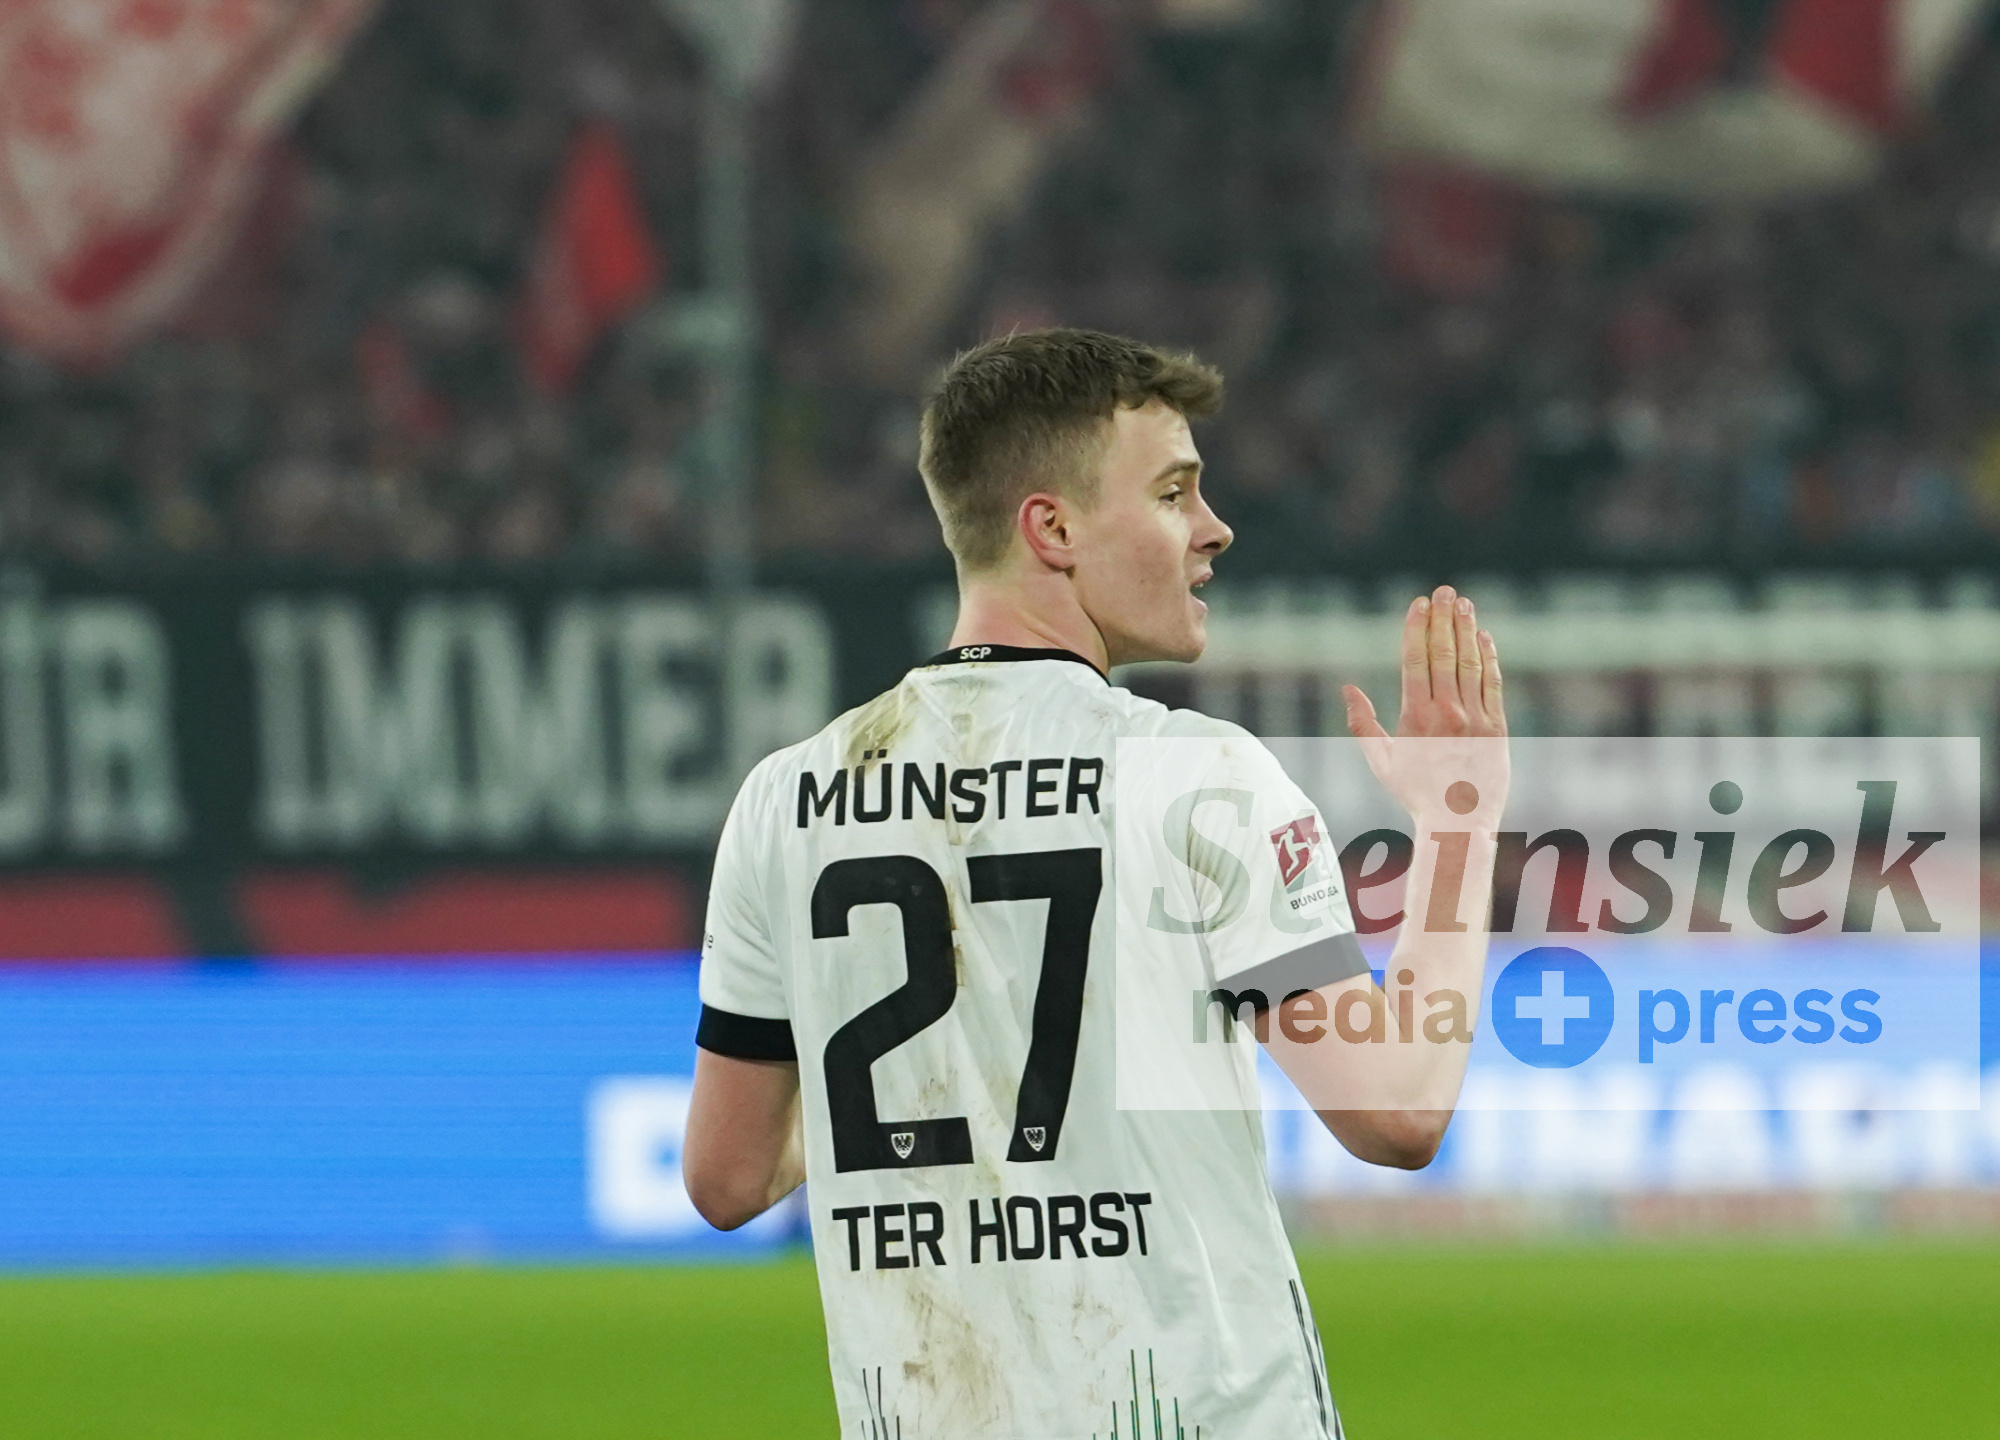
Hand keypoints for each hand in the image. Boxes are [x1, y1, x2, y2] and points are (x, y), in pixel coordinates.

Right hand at [1342, 586, 1507, 819]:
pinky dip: (1489, 657)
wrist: (1458, 822)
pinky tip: (1484, 637)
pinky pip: (1492, 683)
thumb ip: (1363, 723)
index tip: (1419, 603)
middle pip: (1443, 654)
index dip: (1417, 627)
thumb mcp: (1380, 761)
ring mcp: (1474, 718)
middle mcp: (1445, 713)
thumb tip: (1347, 688)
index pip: (1415, 660)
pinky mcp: (1497, 727)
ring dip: (1467, 630)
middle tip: (1444, 591)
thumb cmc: (1415, 794)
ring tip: (1464, 604)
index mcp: (1414, 717)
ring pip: (1470, 663)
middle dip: (1443, 619)